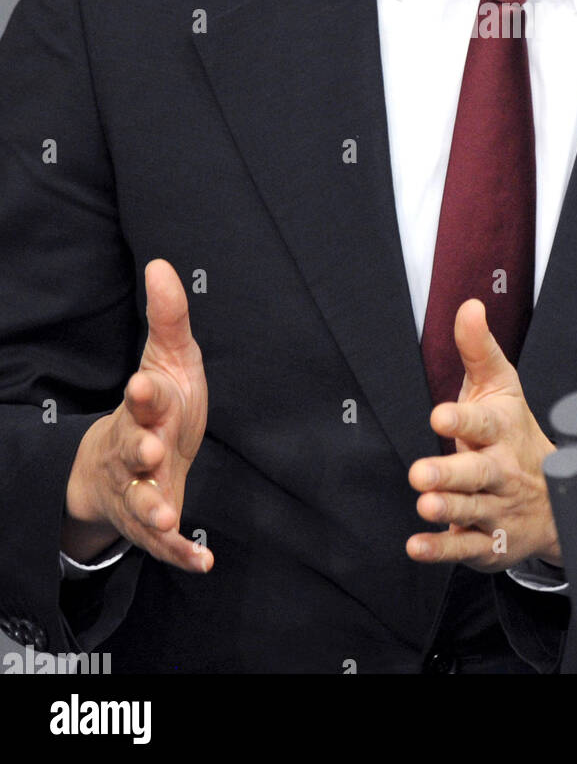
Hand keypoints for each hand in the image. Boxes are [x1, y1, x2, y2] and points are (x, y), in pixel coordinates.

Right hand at [60, 258, 211, 572]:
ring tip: (169, 514)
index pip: (141, 398)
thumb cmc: (157, 403)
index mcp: (145, 408)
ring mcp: (141, 488)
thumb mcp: (168, 357)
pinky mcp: (153, 522)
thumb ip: (168, 315)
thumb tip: (162, 263)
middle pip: (134, 451)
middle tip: (152, 451)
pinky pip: (165, 543)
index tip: (144, 384)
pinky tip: (203, 561)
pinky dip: (181, 553)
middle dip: (141, 451)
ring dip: (154, 507)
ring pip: (141, 500)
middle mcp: (137, 449)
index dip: (143, 393)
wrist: (123, 461)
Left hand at [406, 298, 561, 572]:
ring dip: (448, 510)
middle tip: (421, 475)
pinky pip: (464, 548)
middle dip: (451, 474)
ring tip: (425, 504)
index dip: (463, 420)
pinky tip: (416, 545)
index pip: (484, 424)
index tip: (439, 415)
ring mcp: (496, 508)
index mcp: (502, 430)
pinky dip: (441, 549)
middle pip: (477, 473)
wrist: (556, 495)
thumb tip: (469, 305)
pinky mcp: (487, 541)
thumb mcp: (501, 386)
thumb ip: (479, 349)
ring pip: (471, 511)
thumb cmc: (514, 431)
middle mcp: (501, 471)